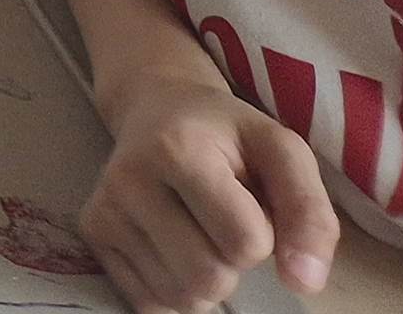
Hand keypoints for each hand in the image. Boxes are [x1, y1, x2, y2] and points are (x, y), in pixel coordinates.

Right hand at [80, 67, 338, 311]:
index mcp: (176, 149)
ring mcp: (104, 208)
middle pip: (210, 277)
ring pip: (182, 298)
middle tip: (223, 219)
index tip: (251, 200)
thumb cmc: (227, 135)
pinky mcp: (92, 232)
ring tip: (199, 232)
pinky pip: (150, 303)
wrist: (155, 107)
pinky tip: (173, 247)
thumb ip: (310, 214)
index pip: (246, 242)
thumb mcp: (283, 153)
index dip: (267, 233)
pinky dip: (175, 288)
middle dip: (233, 261)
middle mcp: (128, 180)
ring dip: (207, 279)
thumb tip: (304, 283)